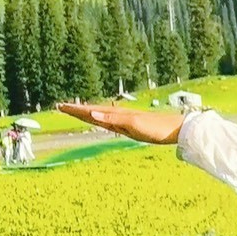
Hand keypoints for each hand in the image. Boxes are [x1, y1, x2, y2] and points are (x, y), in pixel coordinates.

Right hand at [59, 100, 181, 144]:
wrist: (176, 129)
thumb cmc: (155, 127)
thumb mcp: (133, 124)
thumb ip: (113, 119)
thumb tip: (91, 112)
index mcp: (117, 114)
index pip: (91, 111)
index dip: (76, 110)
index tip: (60, 106)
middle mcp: (119, 115)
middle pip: (93, 111)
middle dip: (76, 110)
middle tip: (60, 106)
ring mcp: (124, 120)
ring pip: (100, 115)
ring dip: (86, 113)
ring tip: (73, 111)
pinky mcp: (130, 126)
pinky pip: (109, 121)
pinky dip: (99, 119)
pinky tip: (98, 119)